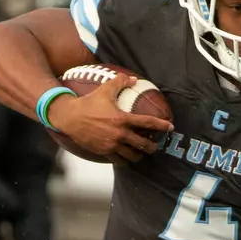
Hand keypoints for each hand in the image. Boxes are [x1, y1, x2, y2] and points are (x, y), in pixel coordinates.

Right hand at [47, 76, 173, 163]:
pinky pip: (119, 160)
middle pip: (143, 144)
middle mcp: (119, 134)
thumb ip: (121, 82)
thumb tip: (134, 79)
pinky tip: (126, 157)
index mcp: (123, 119)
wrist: (70, 117)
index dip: (162, 126)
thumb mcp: (105, 89)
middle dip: (152, 146)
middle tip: (155, 145)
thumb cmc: (88, 102)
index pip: (148, 123)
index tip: (170, 127)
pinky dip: (125, 160)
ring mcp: (111, 145)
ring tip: (141, 153)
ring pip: (132, 156)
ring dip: (139, 155)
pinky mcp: (103, 151)